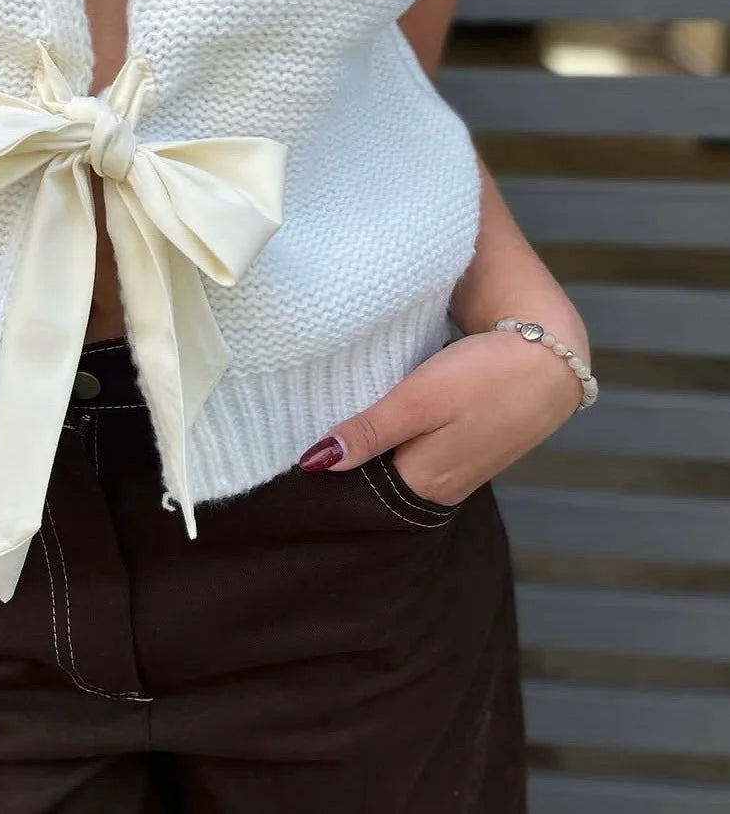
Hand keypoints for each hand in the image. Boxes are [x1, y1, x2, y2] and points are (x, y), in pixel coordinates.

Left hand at [298, 327, 584, 504]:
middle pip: (379, 480)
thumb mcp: (420, 399)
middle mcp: (441, 485)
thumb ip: (370, 432)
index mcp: (425, 482)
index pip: (360, 492)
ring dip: (376, 444)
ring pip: (400, 462)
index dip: (331, 472)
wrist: (553, 358)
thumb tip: (314, 463)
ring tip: (340, 415)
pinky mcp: (471, 444)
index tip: (297, 447)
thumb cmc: (486, 375)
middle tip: (312, 426)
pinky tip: (388, 412)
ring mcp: (459, 467)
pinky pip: (423, 449)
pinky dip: (402, 434)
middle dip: (350, 460)